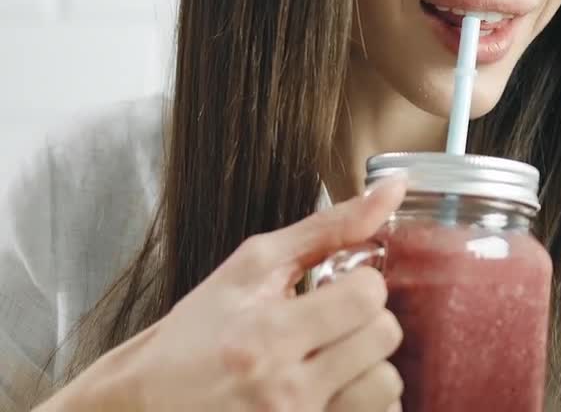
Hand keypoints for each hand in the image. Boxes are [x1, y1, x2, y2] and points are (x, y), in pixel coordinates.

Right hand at [43, 175, 409, 411]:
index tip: (342, 287)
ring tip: (338, 358)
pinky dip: (367, 402)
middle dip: (368, 320)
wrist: (146, 405)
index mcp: (266, 334)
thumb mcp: (253, 267)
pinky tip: (338, 389)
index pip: (367, 296)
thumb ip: (328, 227)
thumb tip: (393, 189)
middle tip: (338, 322)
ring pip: (387, 386)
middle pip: (384, 338)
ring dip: (371, 365)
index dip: (362, 283)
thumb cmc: (197, 333)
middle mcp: (283, 389)